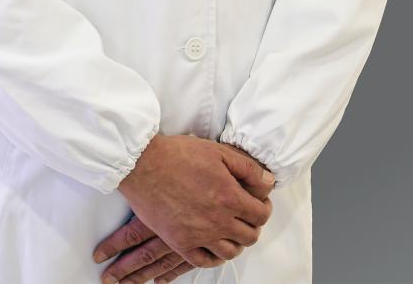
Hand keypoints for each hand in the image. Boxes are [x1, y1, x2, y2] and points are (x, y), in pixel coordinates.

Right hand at [92, 140, 274, 282]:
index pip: (261, 215)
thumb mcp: (218, 152)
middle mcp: (218, 221)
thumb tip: (269, 182)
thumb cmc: (179, 154)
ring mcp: (199, 235)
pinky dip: (214, 256)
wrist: (143, 164)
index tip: (258, 202)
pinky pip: (205, 261)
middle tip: (245, 214)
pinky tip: (213, 245)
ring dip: (235, 241)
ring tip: (230, 228)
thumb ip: (248, 168)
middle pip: (249, 236)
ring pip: (230, 252)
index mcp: (229, 197)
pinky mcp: (180, 243)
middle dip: (252, 225)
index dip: (264, 208)